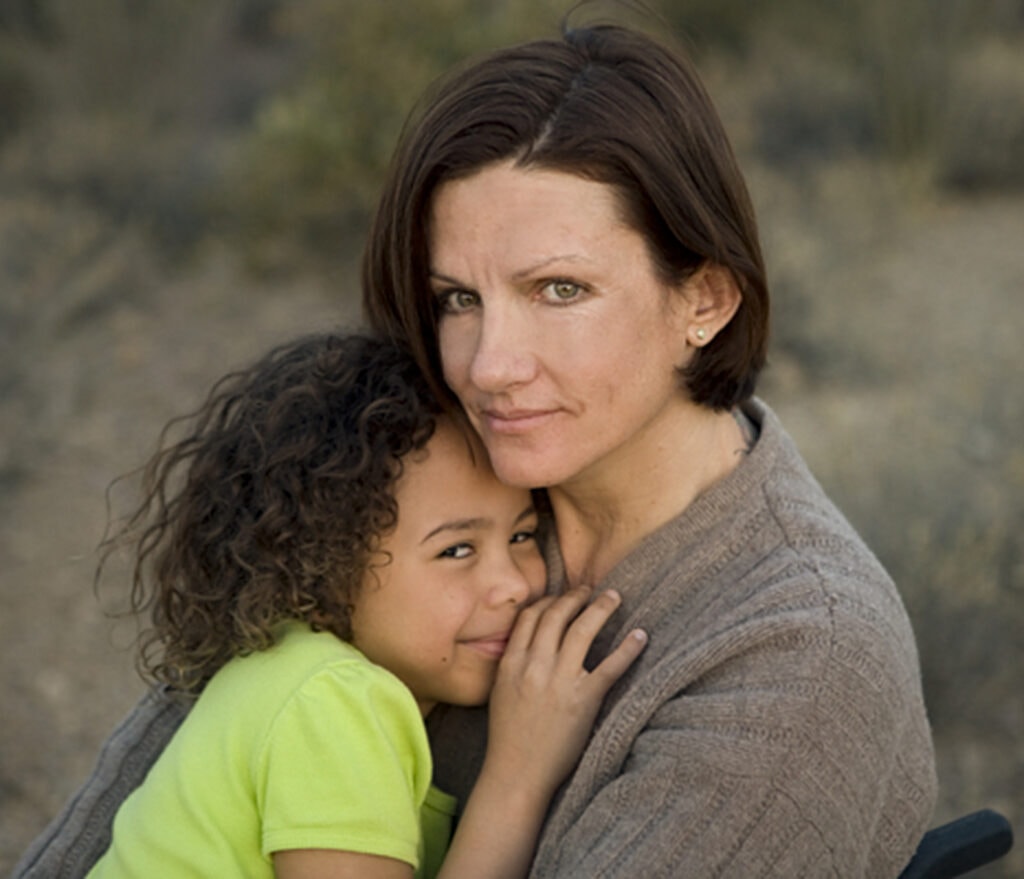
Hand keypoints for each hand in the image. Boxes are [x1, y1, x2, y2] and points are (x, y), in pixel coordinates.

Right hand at [484, 587, 647, 801]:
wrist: (517, 773)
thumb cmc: (508, 736)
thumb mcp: (501, 690)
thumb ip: (514, 663)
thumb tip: (528, 641)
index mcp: (512, 662)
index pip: (531, 616)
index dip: (549, 600)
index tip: (562, 596)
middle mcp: (535, 665)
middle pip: (557, 615)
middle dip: (576, 597)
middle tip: (590, 589)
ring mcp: (560, 681)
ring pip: (583, 630)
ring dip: (601, 608)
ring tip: (614, 598)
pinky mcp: (583, 699)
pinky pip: (610, 666)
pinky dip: (628, 648)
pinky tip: (640, 636)